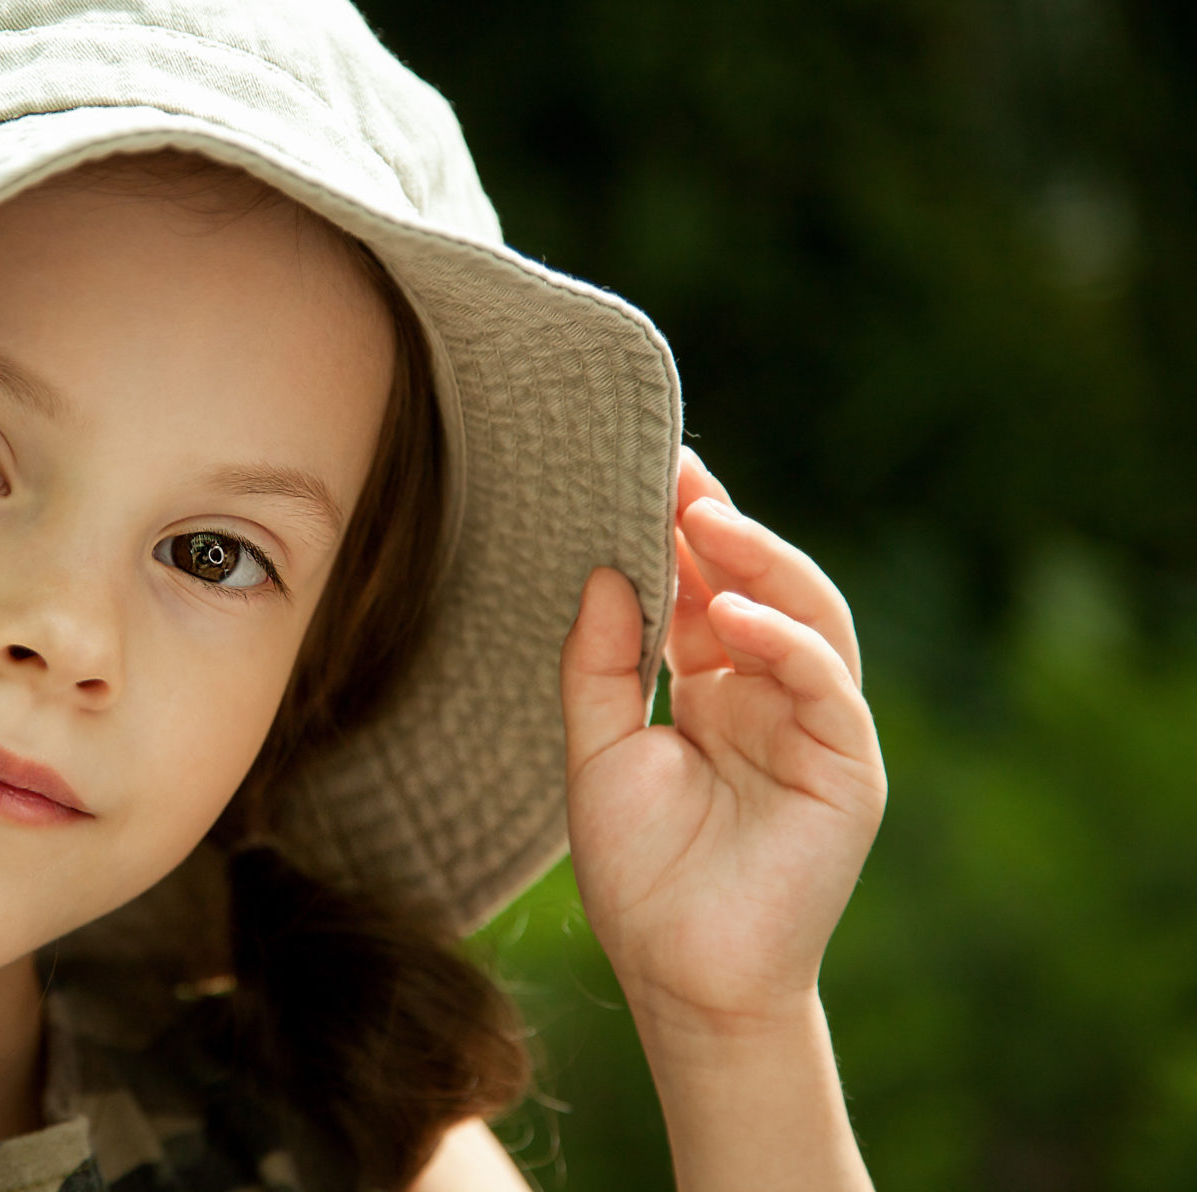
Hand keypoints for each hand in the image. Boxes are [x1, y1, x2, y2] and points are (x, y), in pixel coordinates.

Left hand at [559, 448, 884, 1033]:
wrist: (680, 976)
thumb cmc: (638, 872)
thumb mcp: (598, 752)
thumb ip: (601, 663)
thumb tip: (605, 568)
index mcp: (712, 688)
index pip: (702, 590)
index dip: (678, 533)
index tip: (643, 470)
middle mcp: (767, 695)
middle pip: (758, 588)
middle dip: (719, 528)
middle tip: (675, 472)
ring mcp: (814, 726)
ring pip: (808, 619)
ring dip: (762, 565)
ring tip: (707, 520)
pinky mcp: (848, 766)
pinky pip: (825, 686)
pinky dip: (785, 642)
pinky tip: (733, 615)